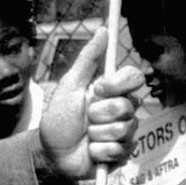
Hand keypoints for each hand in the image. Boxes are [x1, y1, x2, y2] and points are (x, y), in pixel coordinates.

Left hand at [36, 30, 147, 179]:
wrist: (51, 153)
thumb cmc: (59, 118)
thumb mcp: (70, 85)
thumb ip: (88, 58)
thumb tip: (103, 30)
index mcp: (113, 91)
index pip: (134, 77)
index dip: (119, 84)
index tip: (99, 88)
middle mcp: (123, 110)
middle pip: (127, 105)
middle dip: (99, 113)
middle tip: (85, 118)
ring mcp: (125, 133)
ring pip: (123, 129)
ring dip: (96, 134)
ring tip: (86, 136)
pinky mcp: (123, 154)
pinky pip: (118, 150)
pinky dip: (99, 151)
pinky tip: (91, 151)